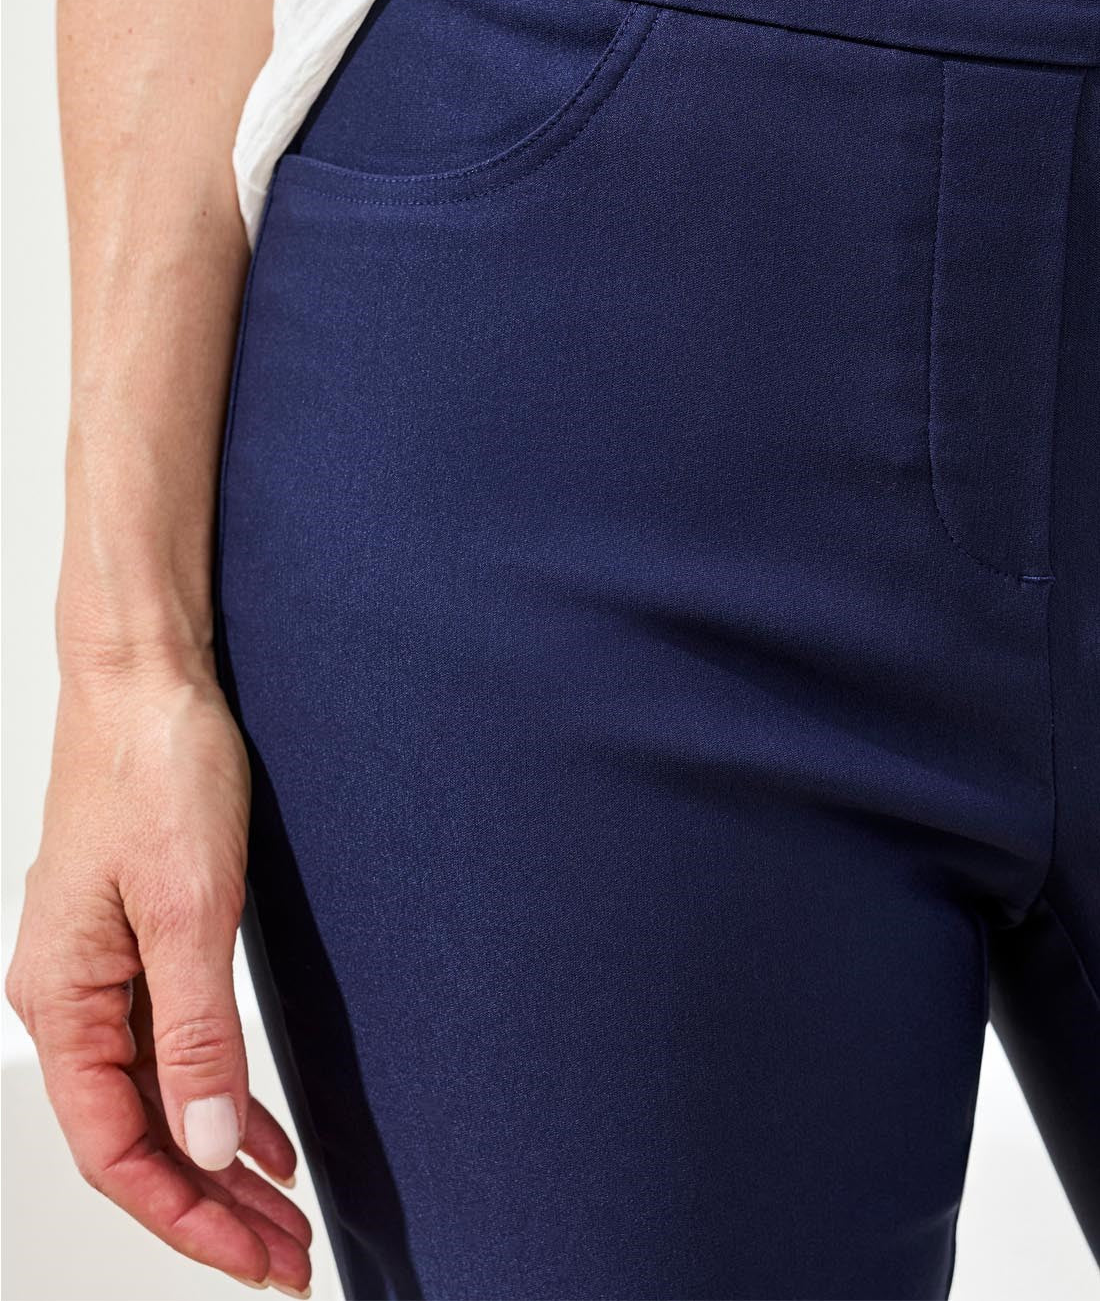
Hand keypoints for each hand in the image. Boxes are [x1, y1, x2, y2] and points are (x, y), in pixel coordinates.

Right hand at [4, 653, 312, 1294]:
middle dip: (211, 1208)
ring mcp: (103, 970)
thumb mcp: (190, 908)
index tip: (256, 1258)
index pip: (117, 1146)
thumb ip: (196, 1033)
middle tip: (286, 1259)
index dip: (186, 1217)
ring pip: (161, 1095)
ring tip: (283, 1217)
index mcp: (64, 998)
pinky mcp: (139, 940)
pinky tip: (260, 1135)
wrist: (148, 678)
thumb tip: (204, 1147)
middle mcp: (72, 995)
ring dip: (219, 1161)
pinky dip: (220, 1095)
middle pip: (139, 1133)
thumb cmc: (154, 768)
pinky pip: (173, 1045)